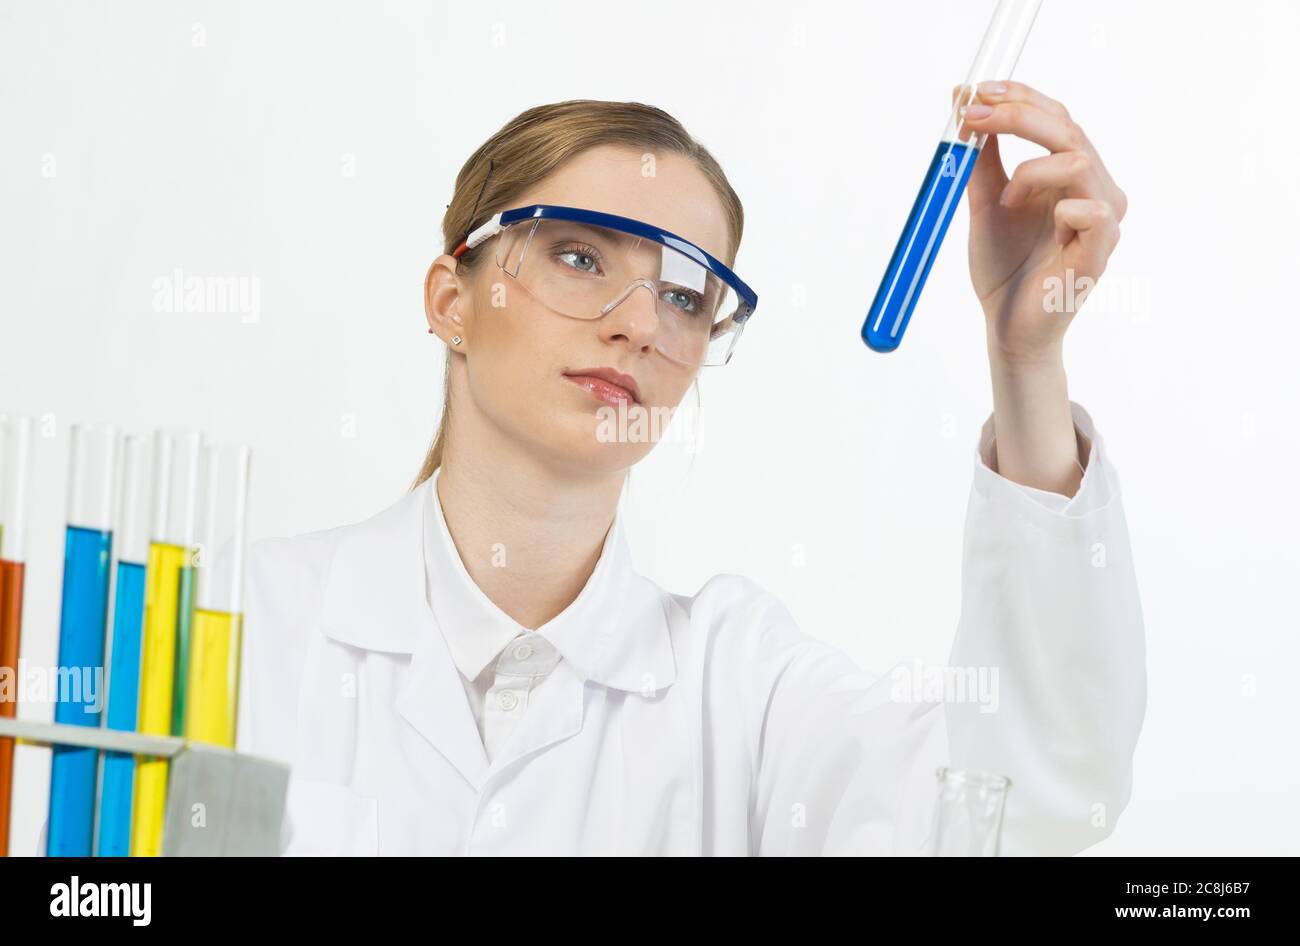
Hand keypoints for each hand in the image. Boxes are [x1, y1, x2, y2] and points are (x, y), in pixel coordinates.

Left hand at [953, 81, 1127, 364]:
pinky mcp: (1099, 253)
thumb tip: (964, 103)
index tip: (977, 92)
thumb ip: (980, 157)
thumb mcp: (984, 202)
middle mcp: (1096, 190)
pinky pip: (1090, 213)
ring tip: (1005, 202)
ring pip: (1078, 162)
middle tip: (975, 117)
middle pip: (1069, 129)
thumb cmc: (1004, 267)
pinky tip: (1044, 231)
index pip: (1056, 117)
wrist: (1006, 325)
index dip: (1020, 98)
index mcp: (1072, 174)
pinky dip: (1060, 211)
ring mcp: (1102, 221)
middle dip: (1019, 116)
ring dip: (1030, 171)